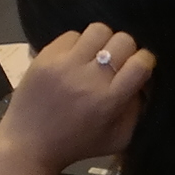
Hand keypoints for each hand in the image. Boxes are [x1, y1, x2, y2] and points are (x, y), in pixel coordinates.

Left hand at [0, 22, 152, 172]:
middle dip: (126, 49)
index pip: (140, 64)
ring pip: (98, 30)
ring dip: (102, 41)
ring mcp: (65, 64)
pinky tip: (74, 59)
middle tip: (117, 62)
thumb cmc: (76, 144)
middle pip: (123, 40)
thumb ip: (136, 111)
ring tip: (96, 56)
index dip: (145, 61)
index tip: (139, 67)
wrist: (29, 144)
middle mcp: (89, 78)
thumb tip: (142, 82)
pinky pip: (71, 35)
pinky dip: (77, 44)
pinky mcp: (45, 56)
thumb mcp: (118, 139)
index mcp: (109, 100)